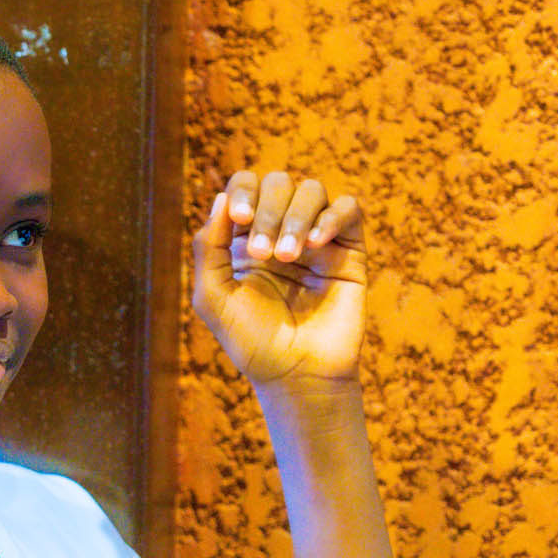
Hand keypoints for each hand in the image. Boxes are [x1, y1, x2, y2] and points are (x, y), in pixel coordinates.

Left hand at [191, 170, 366, 389]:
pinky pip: (348, 208)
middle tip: (264, 253)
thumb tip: (221, 198)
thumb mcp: (213, 297)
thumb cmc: (253, 343)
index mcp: (244, 238)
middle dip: (268, 210)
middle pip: (278, 182)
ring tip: (288, 257)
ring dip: (296, 217)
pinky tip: (316, 244)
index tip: (240, 220)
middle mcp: (281, 231)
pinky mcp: (348, 251)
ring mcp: (317, 239)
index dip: (243, 191)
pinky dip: (332, 216)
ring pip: (312, 190)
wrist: (298, 375)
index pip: (245, 186)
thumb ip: (209, 247)